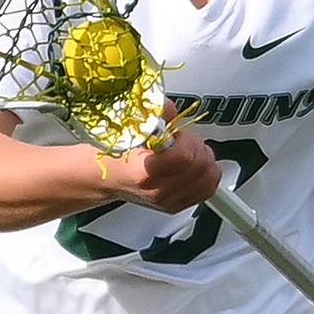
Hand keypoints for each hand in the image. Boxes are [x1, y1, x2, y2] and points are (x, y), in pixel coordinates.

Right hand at [104, 124, 221, 214]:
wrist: (105, 177)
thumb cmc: (113, 155)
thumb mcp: (127, 130)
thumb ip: (152, 116)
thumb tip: (169, 108)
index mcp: (143, 173)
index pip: (184, 158)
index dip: (187, 140)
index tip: (176, 134)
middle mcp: (158, 192)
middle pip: (201, 168)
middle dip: (197, 147)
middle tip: (183, 141)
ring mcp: (168, 202)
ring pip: (209, 180)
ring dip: (204, 160)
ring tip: (189, 152)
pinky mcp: (176, 205)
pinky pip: (207, 190)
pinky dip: (206, 174)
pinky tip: (194, 165)